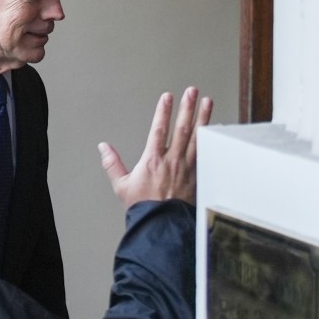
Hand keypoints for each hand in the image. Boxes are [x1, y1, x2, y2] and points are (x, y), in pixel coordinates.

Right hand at [98, 87, 212, 207]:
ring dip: (202, 118)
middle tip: (192, 92)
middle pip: (181, 129)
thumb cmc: (143, 208)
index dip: (163, 111)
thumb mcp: (122, 186)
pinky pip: (205, 154)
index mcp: (153, 161)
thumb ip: (112, 164)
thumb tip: (103, 148)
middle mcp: (172, 162)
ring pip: (197, 138)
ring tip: (207, 102)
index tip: (167, 97)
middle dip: (187, 108)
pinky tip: (215, 130)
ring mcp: (187, 169)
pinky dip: (210, 140)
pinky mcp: (197, 177)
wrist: (161, 226)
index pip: (159, 129)